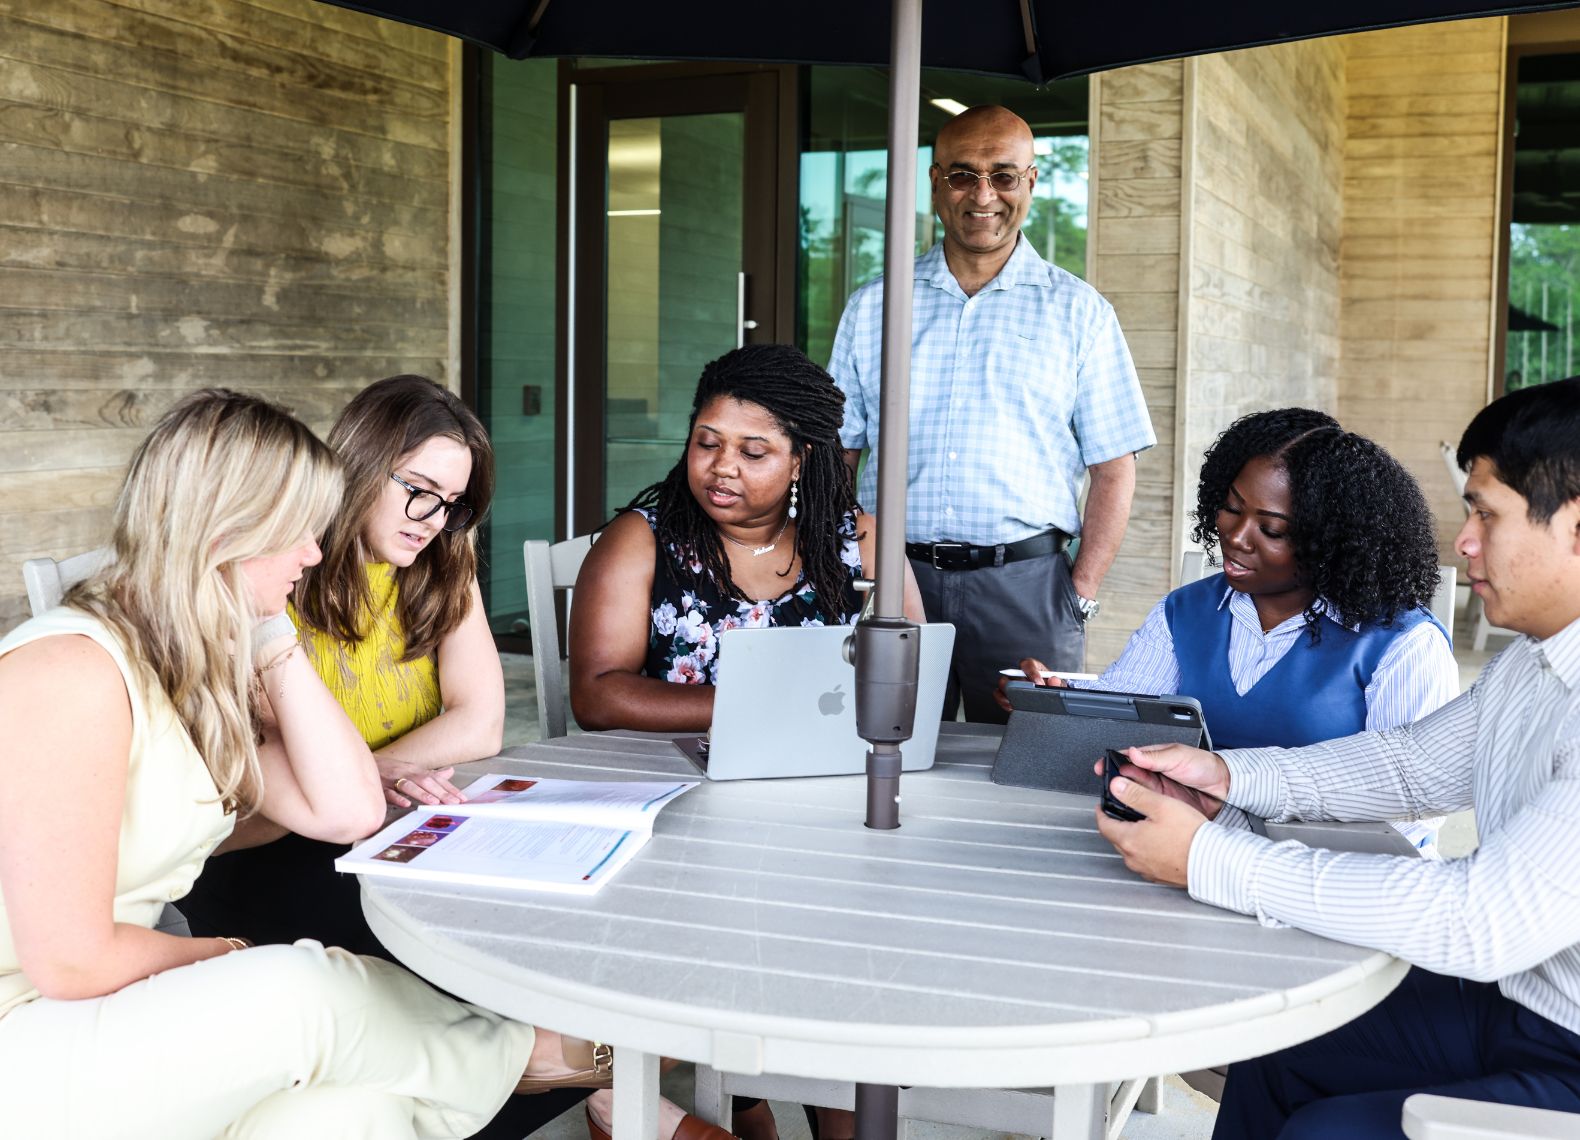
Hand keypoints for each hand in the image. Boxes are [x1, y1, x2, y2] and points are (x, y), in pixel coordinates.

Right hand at [378, 757, 463, 807]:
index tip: (462, 799)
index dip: (450, 789)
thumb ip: (431, 773)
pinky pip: (388, 792)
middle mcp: (407, 773)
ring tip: (435, 802)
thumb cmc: (391, 769)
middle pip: (426, 782)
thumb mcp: (413, 769)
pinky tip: (405, 804)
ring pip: (409, 786)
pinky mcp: (379, 786)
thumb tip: (451, 771)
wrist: (365, 762)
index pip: (436, 779)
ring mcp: (392, 779)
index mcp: (416, 770)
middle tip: (454, 803)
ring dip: (422, 794)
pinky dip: (397, 797)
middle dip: (441, 792)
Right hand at [991, 656, 1066, 712]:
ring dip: (1008, 692)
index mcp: (1034, 668)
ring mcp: (1013, 685)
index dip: (1032, 672)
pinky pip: (999, 695)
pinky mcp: (1008, 695)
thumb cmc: (1054, 690)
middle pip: (1011, 673)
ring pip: (1003, 684)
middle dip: (1017, 683)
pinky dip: (1003, 701)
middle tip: (1025, 693)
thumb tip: (1054, 680)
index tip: (1038, 683)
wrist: (1052, 701)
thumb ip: (1058, 684)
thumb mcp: (1060, 687)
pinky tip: (1012, 707)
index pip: (1028, 664)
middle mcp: (1021, 675)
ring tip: (1016, 701)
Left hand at [1093, 773, 1207, 887]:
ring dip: (1132, 838)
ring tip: (1143, 825)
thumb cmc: (1190, 835)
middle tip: (1122, 813)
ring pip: (1131, 851)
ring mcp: (1147, 870)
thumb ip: (1135, 794)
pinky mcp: (1160, 876)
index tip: (1102, 806)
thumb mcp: (1160, 805)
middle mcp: (1134, 859)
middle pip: (1116, 838)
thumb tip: (1116, 786)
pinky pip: (1145, 861)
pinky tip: (1159, 842)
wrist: (1213, 862)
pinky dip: (1146, 850)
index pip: (1104, 825)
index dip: (1101, 812)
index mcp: (1129, 840)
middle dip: (1117, 824)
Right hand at [1099, 743, 1229, 816]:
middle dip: (1115, 783)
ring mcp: (1157, 793)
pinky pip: (1146, 809)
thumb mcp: (1179, 757)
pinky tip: (1132, 813)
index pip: (1127, 759)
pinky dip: (1137, 811)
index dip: (1112, 763)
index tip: (1101, 768)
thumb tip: (1133, 752)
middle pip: (1127, 779)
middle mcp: (1153, 776)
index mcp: (1153, 759)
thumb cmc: (1204, 767)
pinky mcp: (1164, 808)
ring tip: (1117, 801)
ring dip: (1125, 798)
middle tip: (1109, 788)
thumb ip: (1155, 757)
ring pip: (1134, 795)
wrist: (1224, 789)